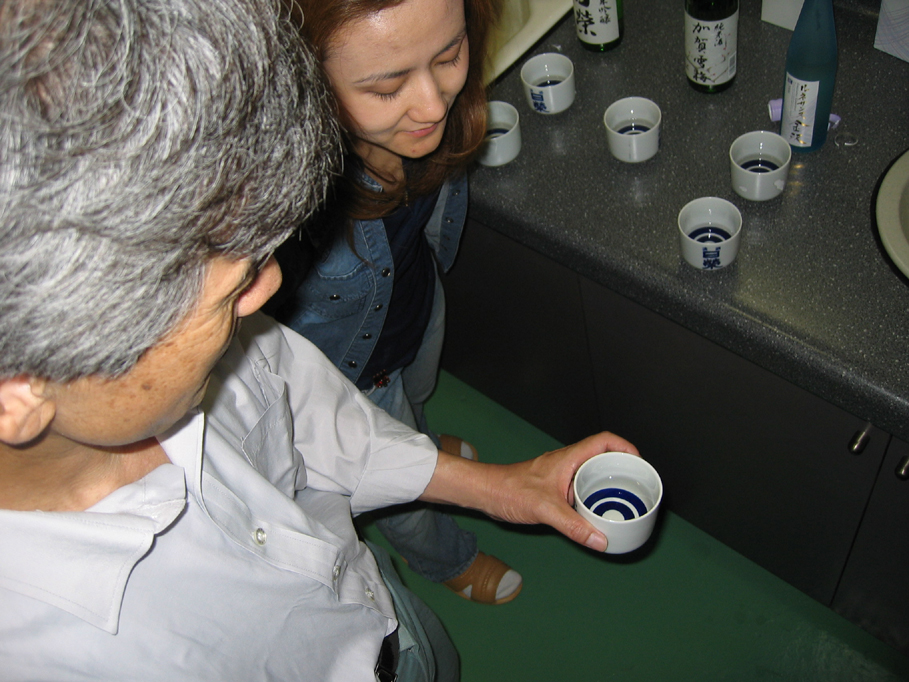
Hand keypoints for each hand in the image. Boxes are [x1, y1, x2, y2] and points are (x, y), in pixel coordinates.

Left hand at [420, 431, 638, 551]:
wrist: (487, 492)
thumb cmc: (509, 489)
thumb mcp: (545, 509)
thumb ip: (573, 526)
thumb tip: (600, 540)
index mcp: (569, 458)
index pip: (604, 441)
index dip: (626, 446)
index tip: (640, 462)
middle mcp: (567, 463)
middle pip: (603, 457)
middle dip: (622, 468)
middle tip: (638, 485)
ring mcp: (561, 475)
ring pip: (592, 473)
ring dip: (608, 483)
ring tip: (623, 501)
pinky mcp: (555, 488)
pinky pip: (581, 487)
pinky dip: (593, 496)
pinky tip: (596, 513)